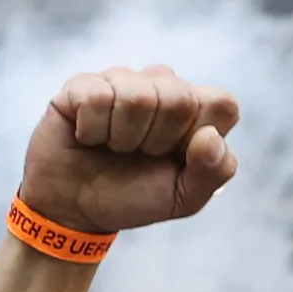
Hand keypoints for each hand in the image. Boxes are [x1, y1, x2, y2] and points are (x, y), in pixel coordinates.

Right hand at [20, 64, 240, 236]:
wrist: (72, 211)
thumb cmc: (129, 197)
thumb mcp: (184, 199)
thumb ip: (215, 172)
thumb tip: (208, 136)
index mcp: (196, 106)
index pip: (220, 105)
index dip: (194, 140)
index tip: (171, 159)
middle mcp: (163, 84)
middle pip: (179, 100)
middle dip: (155, 141)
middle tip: (136, 154)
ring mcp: (122, 80)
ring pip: (137, 98)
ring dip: (121, 138)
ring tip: (110, 146)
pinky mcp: (82, 86)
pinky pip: (96, 99)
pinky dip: (91, 131)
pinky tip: (87, 137)